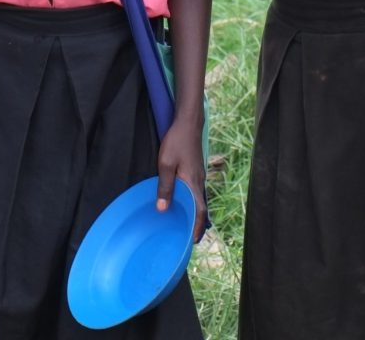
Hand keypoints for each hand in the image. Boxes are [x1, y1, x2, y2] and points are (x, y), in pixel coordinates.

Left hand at [156, 116, 206, 240]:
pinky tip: (182, 200)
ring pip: (198, 198)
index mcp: (193, 183)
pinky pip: (195, 189)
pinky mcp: (195, 169)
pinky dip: (191, 200)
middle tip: (187, 237)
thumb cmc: (176, 141)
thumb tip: (163, 209)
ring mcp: (198, 174)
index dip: (197, 227)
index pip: (200, 211)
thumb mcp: (166, 164)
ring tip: (183, 222)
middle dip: (195, 223)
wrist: (188, 123)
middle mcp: (199, 181)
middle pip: (200, 207)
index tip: (193, 241)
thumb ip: (165, 186)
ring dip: (193, 212)